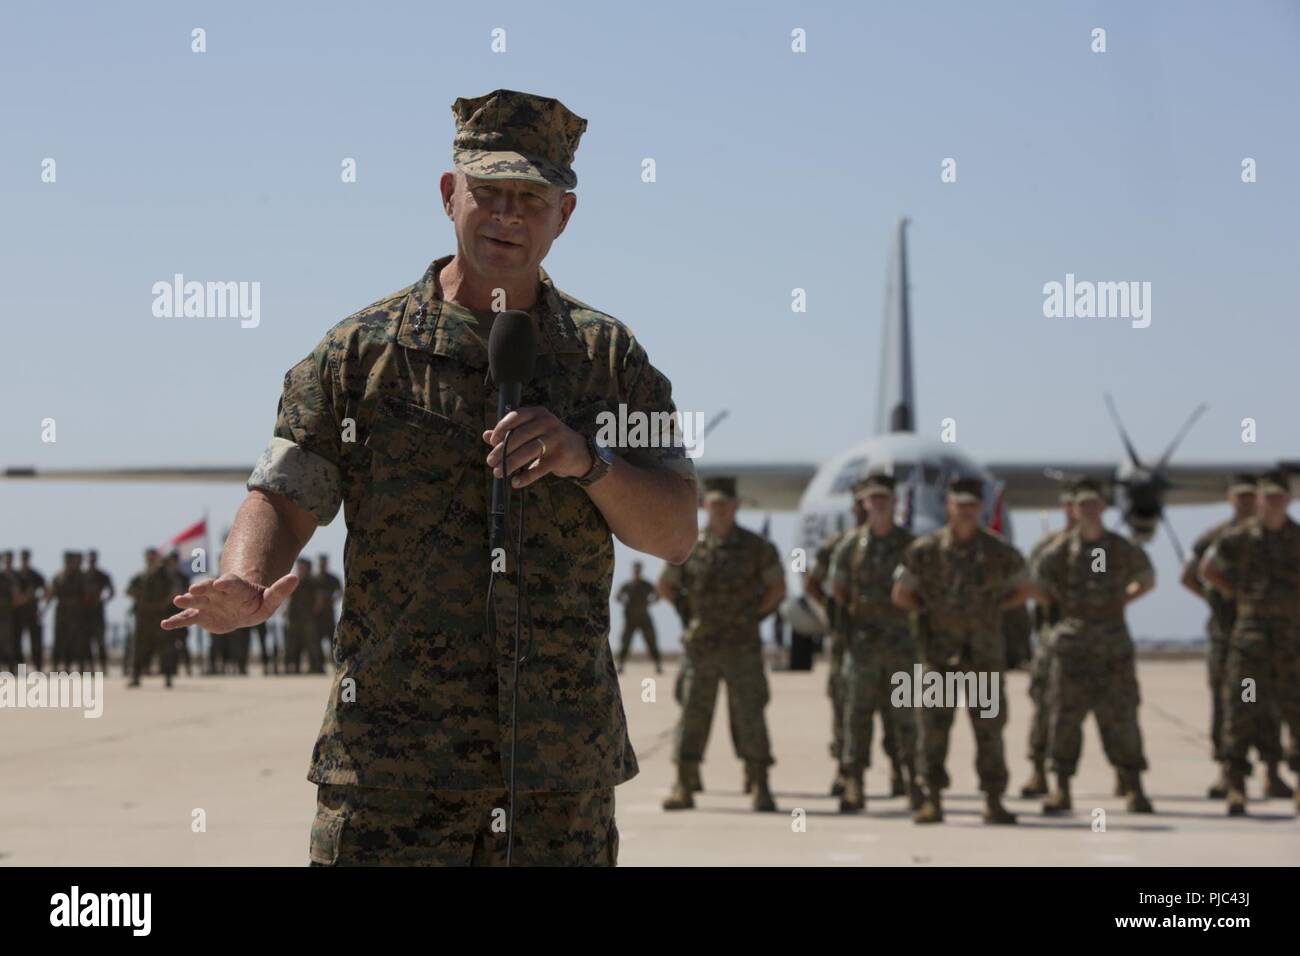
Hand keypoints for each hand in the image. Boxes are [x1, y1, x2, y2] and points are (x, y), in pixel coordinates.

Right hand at [161, 571, 298, 634]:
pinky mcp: (200, 616)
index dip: (227, 582)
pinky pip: (187, 618)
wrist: (243, 610)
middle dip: (203, 588)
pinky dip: (176, 621)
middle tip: (194, 588)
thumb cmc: (258, 602)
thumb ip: (280, 590)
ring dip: (187, 600)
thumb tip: (296, 578)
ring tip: (177, 600)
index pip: (232, 583)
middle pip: (210, 588)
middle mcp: (218, 592)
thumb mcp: (271, 599)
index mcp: (236, 587)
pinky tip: (165, 624)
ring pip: (196, 600)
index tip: (220, 582)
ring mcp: (208, 603)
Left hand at [482, 406, 593, 488]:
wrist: (581, 452)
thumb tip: (485, 436)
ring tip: (498, 473)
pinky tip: (515, 482)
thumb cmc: (551, 440)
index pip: (515, 417)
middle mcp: (548, 423)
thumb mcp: (533, 431)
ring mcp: (556, 439)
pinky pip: (539, 468)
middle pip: (519, 436)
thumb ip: (510, 432)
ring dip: (510, 464)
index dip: (500, 429)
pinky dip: (525, 477)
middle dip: (502, 450)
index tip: (492, 442)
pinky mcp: (561, 456)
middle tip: (490, 461)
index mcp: (539, 413)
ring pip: (528, 451)